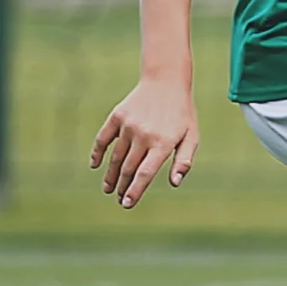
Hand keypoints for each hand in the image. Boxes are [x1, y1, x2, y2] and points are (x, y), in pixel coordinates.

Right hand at [92, 77, 199, 206]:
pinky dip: (97, 153)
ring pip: (115, 157)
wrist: (166, 81)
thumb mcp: (191, 136)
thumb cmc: (182, 113)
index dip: (135, 190)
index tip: (127, 204)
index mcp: (163, 142)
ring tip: (109, 188)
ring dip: (111, 175)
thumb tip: (175, 183)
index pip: (145, 173)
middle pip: (128, 168)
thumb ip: (184, 160)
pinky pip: (103, 139)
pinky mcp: (117, 116)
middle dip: (123, 187)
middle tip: (120, 199)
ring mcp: (129, 125)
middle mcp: (144, 135)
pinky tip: (95, 165)